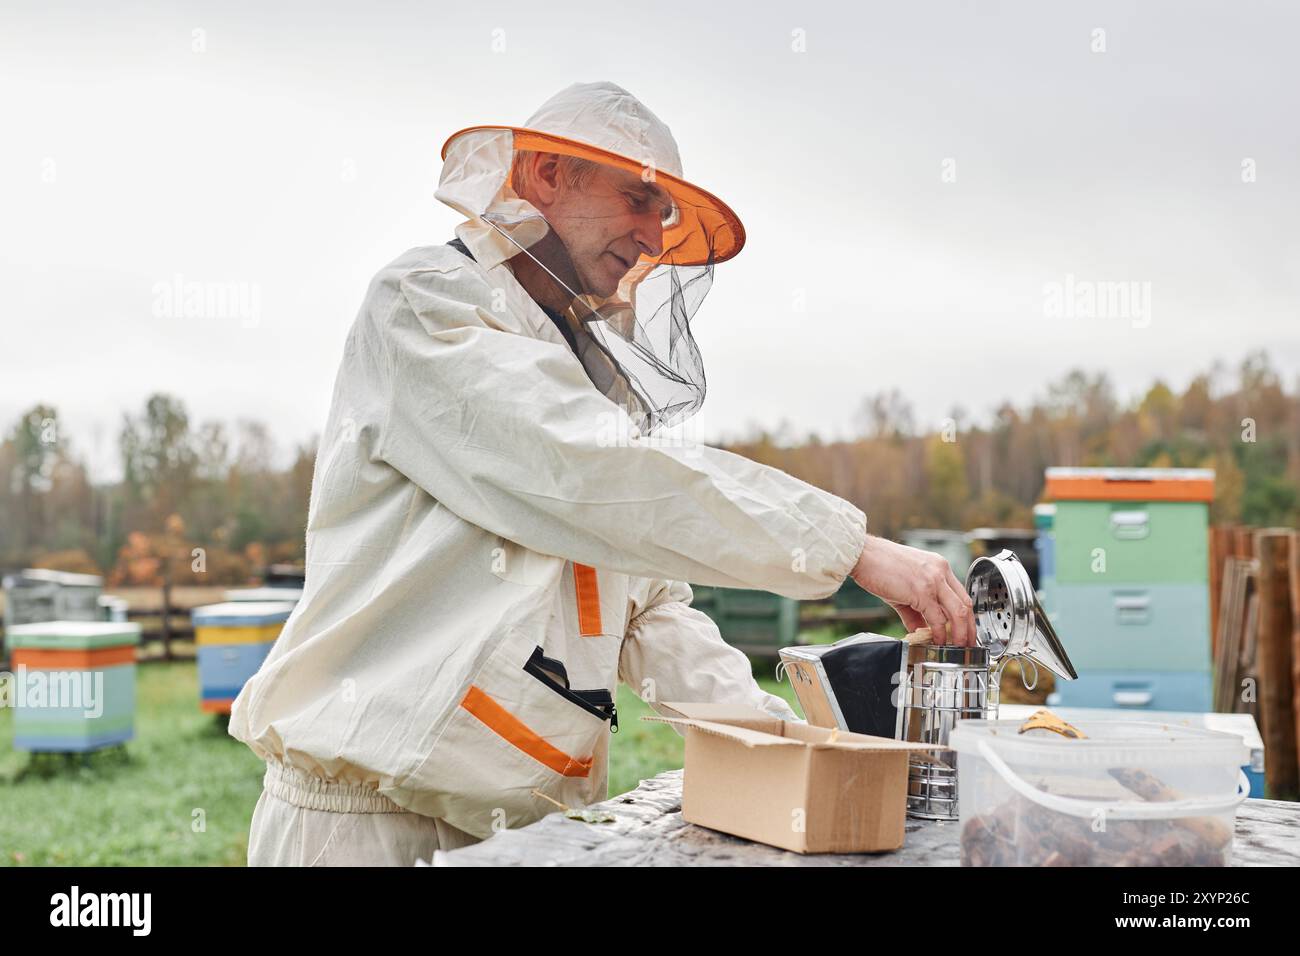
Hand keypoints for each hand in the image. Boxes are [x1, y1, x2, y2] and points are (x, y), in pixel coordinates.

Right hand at [850, 535, 976, 645]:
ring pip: (959, 612)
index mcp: (939, 567)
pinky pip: (937, 618)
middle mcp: (940, 571)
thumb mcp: (903, 588)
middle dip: (969, 628)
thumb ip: (915, 610)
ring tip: (956, 647)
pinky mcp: (922, 591)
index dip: (967, 616)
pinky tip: (937, 641)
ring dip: (960, 634)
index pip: (962, 594)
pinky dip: (939, 633)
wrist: (862, 554)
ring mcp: (933, 580)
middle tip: (967, 644)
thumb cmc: (879, 566)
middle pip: (966, 604)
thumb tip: (920, 630)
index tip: (965, 631)